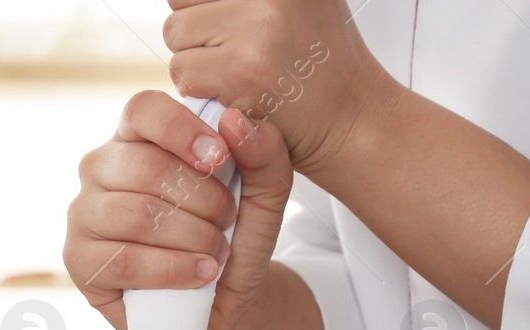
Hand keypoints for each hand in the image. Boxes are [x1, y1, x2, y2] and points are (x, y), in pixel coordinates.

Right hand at [63, 89, 294, 329]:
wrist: (223, 300)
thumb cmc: (233, 237)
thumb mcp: (264, 194)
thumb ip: (263, 154)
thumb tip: (236, 120)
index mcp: (136, 137)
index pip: (142, 110)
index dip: (180, 129)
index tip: (219, 158)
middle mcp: (100, 169)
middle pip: (144, 166)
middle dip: (201, 199)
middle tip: (227, 221)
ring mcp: (83, 215)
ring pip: (136, 215)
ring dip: (192, 236)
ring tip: (217, 252)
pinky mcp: (79, 261)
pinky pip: (125, 260)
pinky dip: (174, 269)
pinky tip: (201, 274)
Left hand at [162, 0, 397, 175]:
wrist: (352, 118)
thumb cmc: (320, 65)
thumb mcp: (298, 3)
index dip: (206, 8)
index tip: (226, 29)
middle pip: (181, 1)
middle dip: (196, 31)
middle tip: (232, 54)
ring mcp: (258, 28)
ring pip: (176, 34)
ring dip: (193, 60)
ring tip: (234, 72)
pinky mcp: (242, 70)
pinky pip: (182, 71)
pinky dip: (196, 88)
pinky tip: (232, 93)